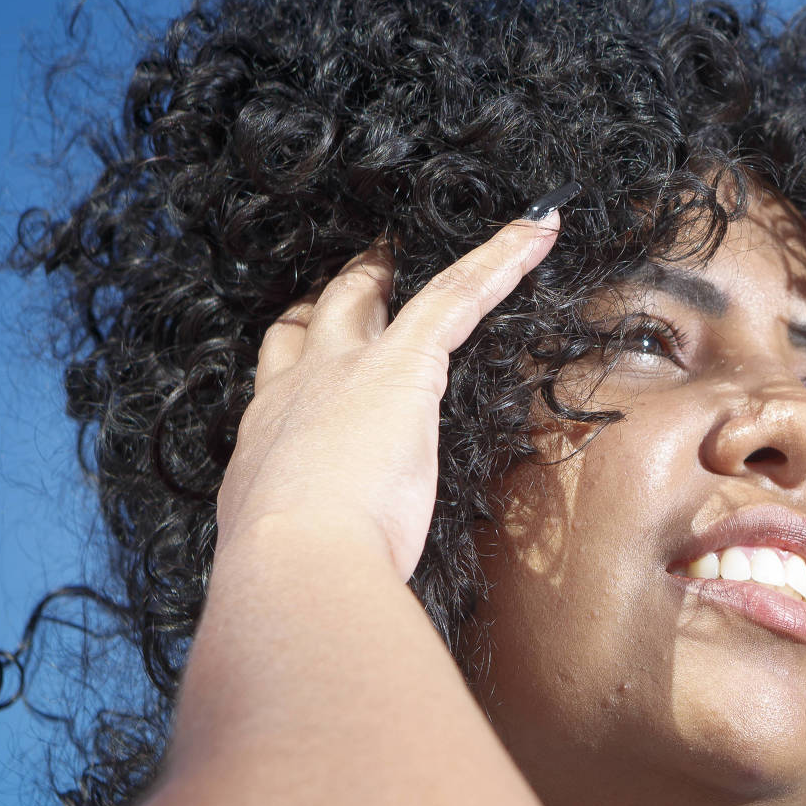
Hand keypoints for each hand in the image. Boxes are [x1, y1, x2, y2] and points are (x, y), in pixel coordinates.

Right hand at [217, 214, 562, 582]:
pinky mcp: (405, 363)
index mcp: (266, 439)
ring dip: (412, 266)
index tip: (310, 342)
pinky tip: (540, 230)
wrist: (295, 563)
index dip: (300, 355)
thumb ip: (310, 541)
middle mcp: (295, 389)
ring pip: (382, 295)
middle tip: (373, 265)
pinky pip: (458, 293)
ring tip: (450, 241)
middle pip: (318, 319)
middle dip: (346, 292)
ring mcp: (346, 369)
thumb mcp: (287, 551)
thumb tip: (333, 570)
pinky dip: (502, 258)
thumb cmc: (294, 576)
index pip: (284, 379)